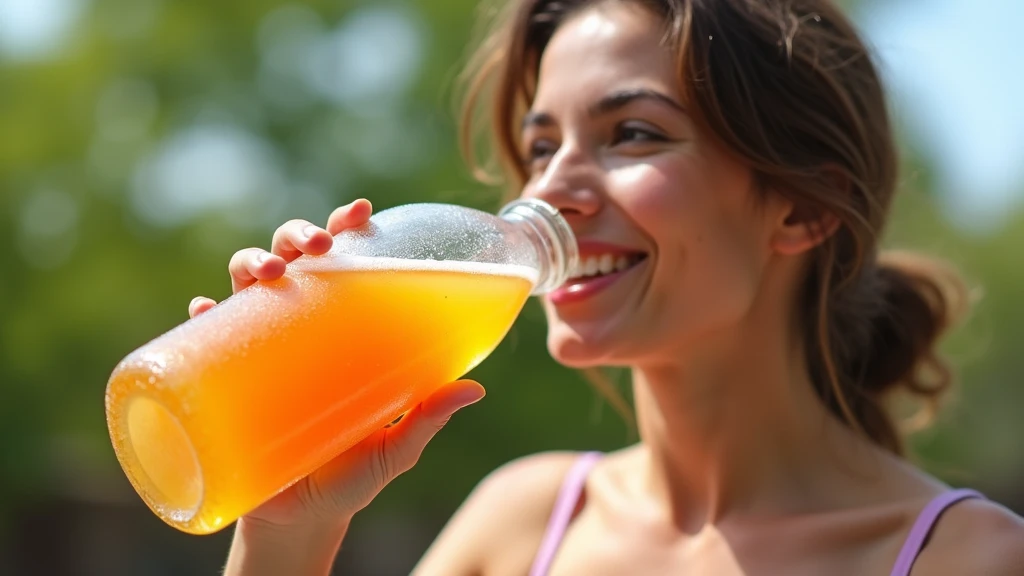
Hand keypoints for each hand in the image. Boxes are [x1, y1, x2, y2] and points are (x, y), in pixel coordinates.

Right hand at [189, 198, 486, 529]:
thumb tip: (474, 391)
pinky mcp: (223, 381)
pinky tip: (205, 308)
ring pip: (245, 285)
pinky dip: (203, 315)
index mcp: (343, 331)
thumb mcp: (393, 449)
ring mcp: (259, 350)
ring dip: (249, 262)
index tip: (360, 212)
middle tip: (314, 246)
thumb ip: (426, 420)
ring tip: (266, 274)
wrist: (302, 521)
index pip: (344, 266)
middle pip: (293, 261)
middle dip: (296, 236)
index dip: (346, 229)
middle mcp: (299, 328)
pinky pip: (201, 337)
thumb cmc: (352, 474)